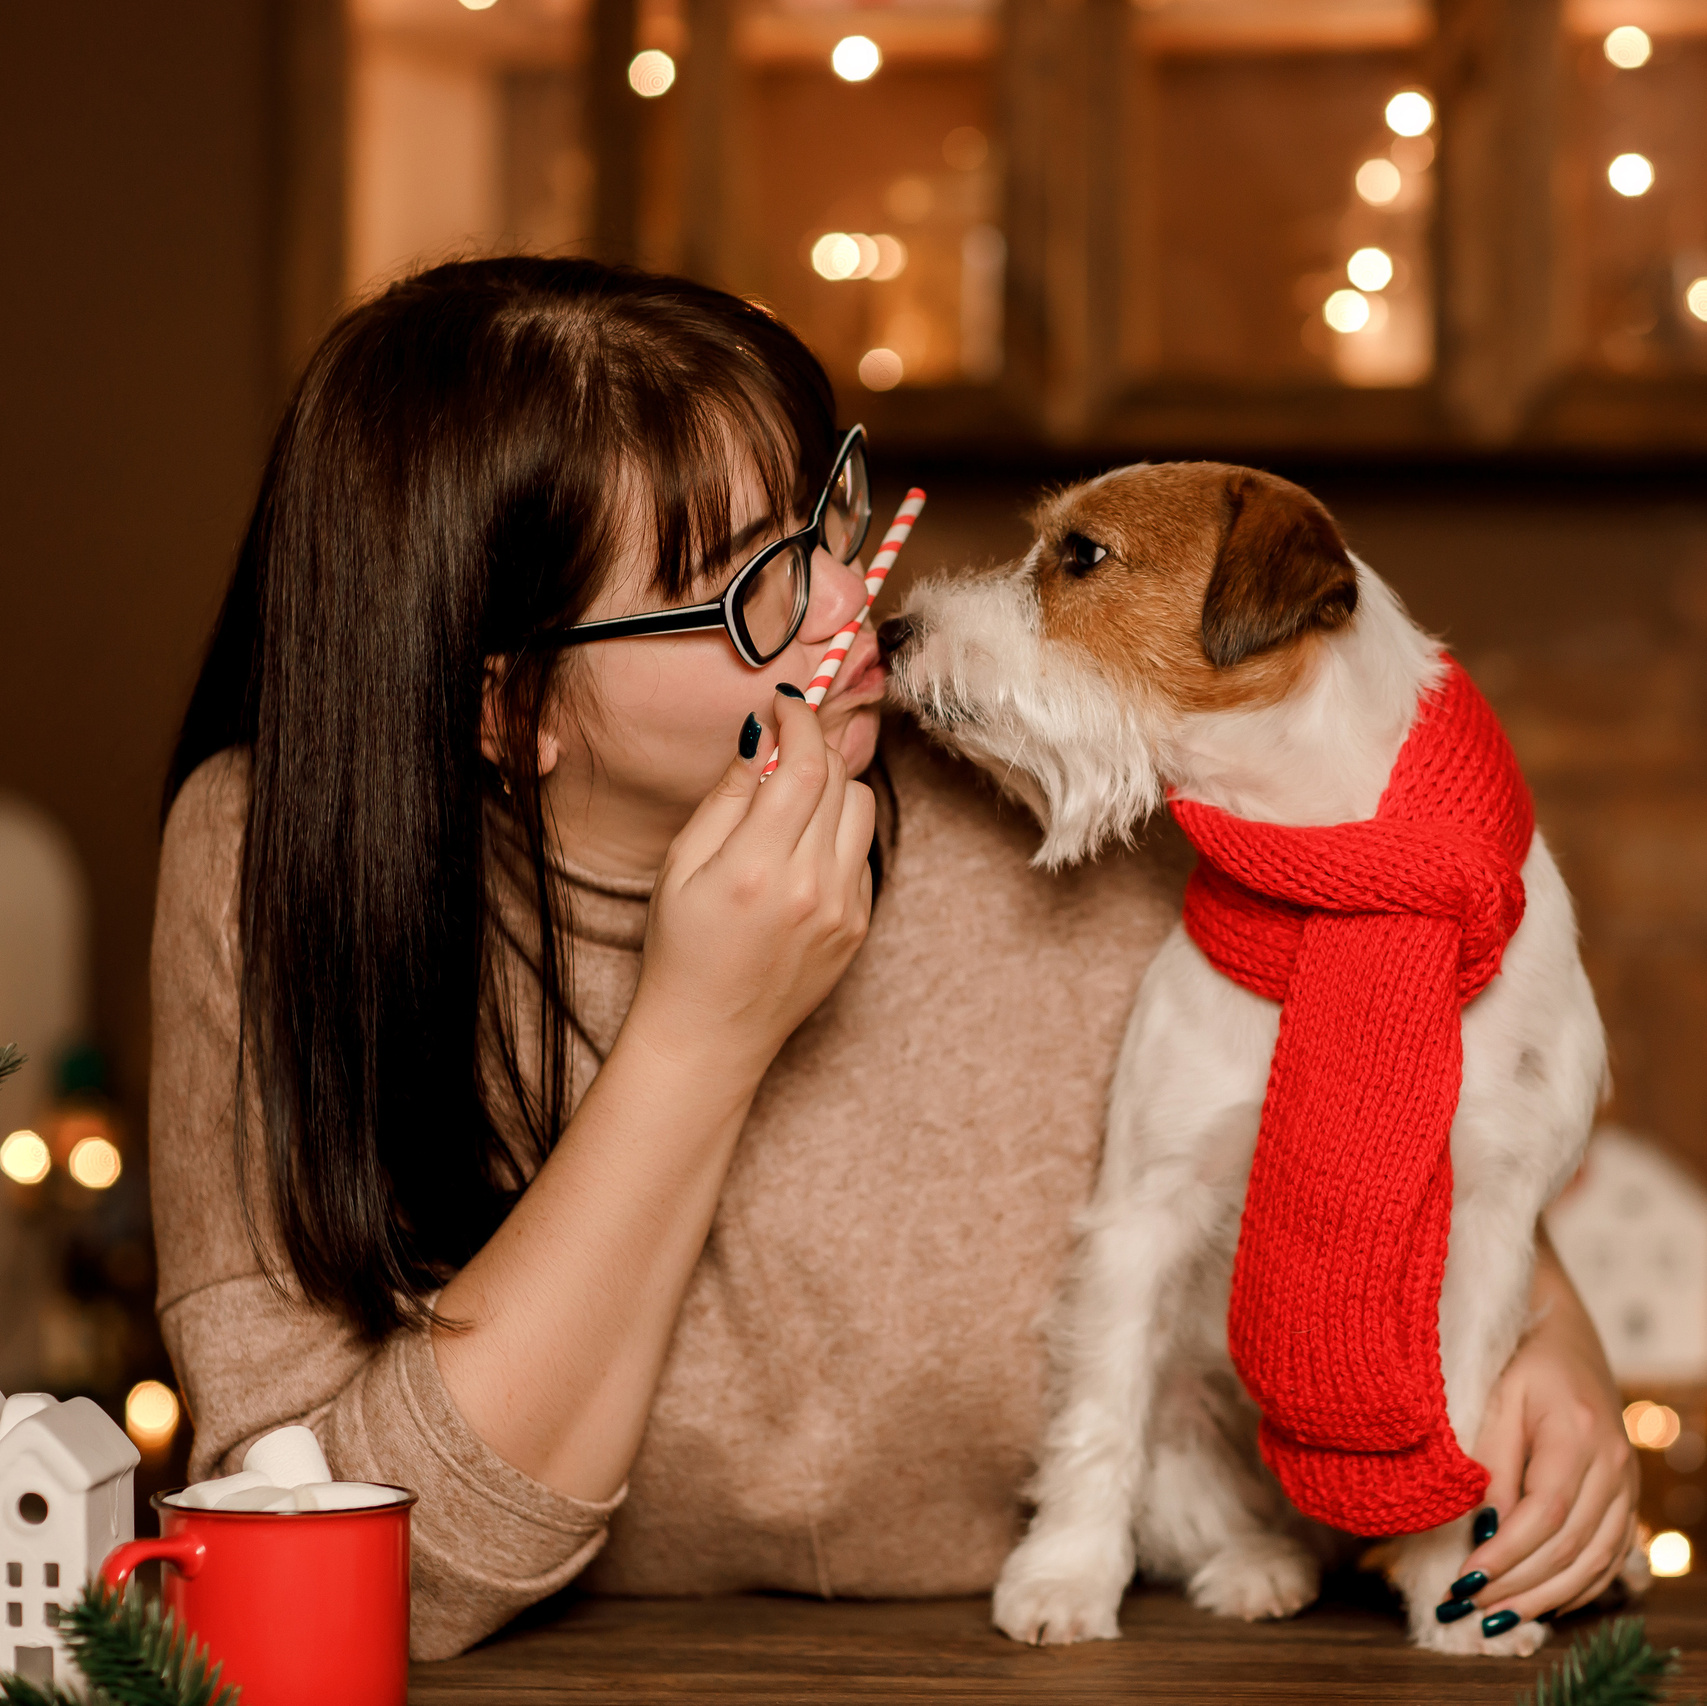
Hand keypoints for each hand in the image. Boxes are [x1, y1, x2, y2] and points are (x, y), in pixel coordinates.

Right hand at [631, 688, 874, 1080]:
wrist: (711, 1033)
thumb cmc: (683, 948)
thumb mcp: (682, 865)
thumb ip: (727, 797)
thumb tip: (761, 736)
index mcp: (758, 868)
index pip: (805, 766)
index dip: (800, 723)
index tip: (785, 708)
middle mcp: (812, 887)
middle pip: (840, 779)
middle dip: (812, 749)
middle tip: (779, 752)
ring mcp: (844, 909)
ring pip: (861, 809)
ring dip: (831, 790)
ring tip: (789, 808)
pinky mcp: (859, 925)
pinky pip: (862, 853)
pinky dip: (837, 836)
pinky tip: (798, 858)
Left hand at [1455, 1237, 1638, 1621]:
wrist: (1562, 1332)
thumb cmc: (1516, 1358)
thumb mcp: (1493, 1396)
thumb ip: (1489, 1461)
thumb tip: (1482, 1528)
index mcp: (1576, 1432)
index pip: (1544, 1513)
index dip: (1506, 1553)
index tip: (1465, 1578)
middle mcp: (1612, 1463)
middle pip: (1570, 1545)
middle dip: (1519, 1584)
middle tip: (1469, 1608)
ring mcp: (1625, 1482)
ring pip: (1593, 1559)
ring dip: (1545, 1596)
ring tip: (1497, 1617)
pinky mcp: (1625, 1495)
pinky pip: (1608, 1556)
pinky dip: (1576, 1586)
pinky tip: (1540, 1601)